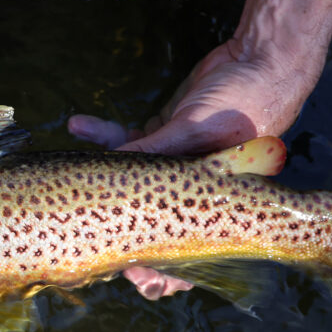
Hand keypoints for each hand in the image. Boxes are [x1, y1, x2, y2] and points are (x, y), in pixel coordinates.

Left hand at [69, 37, 317, 298]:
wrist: (261, 57)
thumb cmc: (243, 101)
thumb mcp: (197, 129)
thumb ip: (155, 149)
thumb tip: (110, 164)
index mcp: (217, 202)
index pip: (187, 247)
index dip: (162, 267)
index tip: (134, 273)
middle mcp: (196, 188)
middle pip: (153, 221)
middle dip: (121, 228)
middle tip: (87, 234)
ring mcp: (177, 163)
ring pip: (133, 180)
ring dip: (100, 173)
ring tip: (71, 171)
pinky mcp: (165, 136)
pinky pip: (129, 141)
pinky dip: (103, 135)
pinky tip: (77, 125)